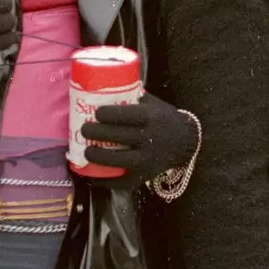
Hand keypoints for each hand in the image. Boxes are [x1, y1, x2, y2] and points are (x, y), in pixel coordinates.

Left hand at [80, 94, 198, 189]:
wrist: (185, 143)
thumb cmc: (163, 119)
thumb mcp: (153, 103)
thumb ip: (132, 96)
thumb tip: (103, 87)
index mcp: (151, 118)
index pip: (127, 115)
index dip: (108, 114)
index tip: (96, 113)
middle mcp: (149, 139)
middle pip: (118, 136)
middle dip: (96, 133)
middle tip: (84, 130)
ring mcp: (146, 160)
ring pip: (117, 160)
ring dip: (97, 157)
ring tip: (86, 151)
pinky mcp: (143, 176)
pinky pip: (122, 182)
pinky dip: (105, 181)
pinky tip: (92, 175)